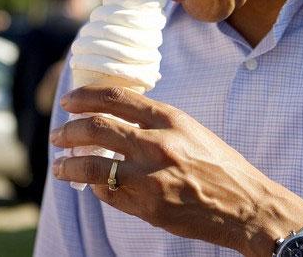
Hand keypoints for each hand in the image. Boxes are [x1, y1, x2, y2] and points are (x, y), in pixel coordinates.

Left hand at [50, 85, 302, 255]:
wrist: (244, 204)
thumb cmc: (218, 163)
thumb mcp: (189, 129)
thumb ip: (154, 122)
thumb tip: (117, 118)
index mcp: (169, 117)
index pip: (114, 97)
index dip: (85, 96)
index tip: (69, 101)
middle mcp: (156, 142)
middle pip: (96, 128)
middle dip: (68, 130)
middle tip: (58, 134)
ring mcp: (149, 176)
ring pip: (91, 165)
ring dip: (68, 164)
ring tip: (60, 164)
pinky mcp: (146, 206)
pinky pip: (106, 193)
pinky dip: (94, 187)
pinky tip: (90, 186)